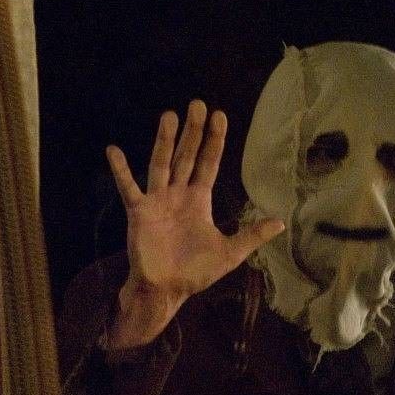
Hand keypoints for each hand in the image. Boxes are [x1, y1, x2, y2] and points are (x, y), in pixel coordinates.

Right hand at [104, 99, 283, 348]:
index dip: (214, 141)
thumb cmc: (196, 272)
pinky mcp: (139, 212)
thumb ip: (252, 235)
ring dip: (164, 140)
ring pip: (162, 164)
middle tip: (197, 103)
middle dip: (193, 131)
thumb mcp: (230, 253)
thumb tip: (281, 224)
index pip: (209, 163)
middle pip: (187, 156)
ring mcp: (157, 201)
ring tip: (169, 115)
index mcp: (199, 201)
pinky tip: (114, 150)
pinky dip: (121, 170)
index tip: (219, 116)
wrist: (166, 290)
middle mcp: (178, 194)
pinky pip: (129, 187)